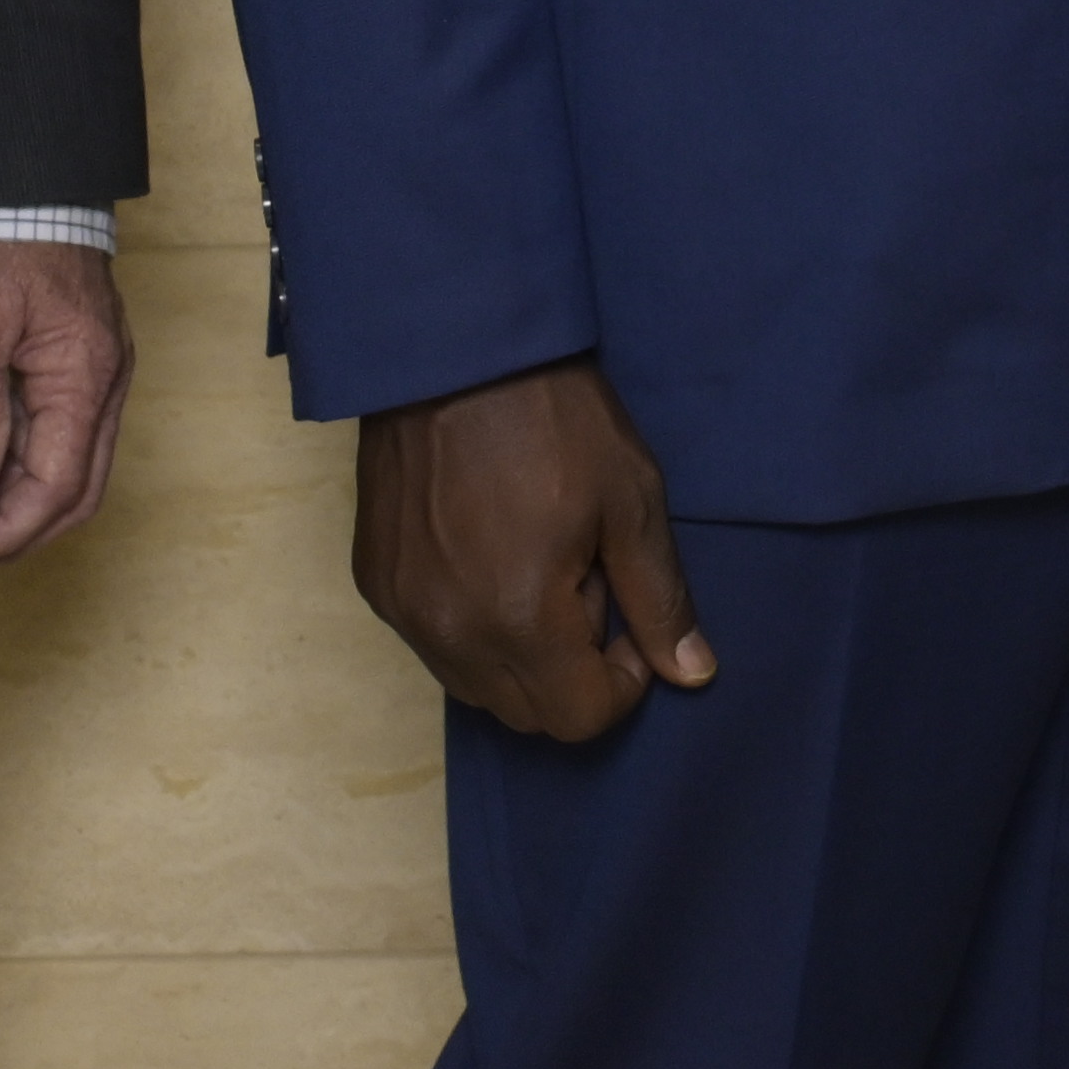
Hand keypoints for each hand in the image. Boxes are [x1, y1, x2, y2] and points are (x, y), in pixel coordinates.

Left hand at [0, 238, 131, 565]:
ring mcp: (98, 376)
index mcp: (85, 376)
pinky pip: (63, 438)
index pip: (56, 487)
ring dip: (21, 505)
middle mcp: (104, 384)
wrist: (31, 185)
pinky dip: (24, 469)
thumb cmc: (6, 240)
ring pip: (73, 471)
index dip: (4, 532)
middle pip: (77, 492)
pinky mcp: (82, 366)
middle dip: (19, 533)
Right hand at [352, 355, 716, 740]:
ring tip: (540, 568)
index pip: (579, 718)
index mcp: (521, 622)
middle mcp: (451, 636)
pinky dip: (472, 628)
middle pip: (526, 714)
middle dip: (572, 671)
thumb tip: (692, 674)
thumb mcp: (630, 500)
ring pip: (475, 687)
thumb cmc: (554, 418)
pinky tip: (490, 558)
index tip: (629, 616)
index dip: (623, 682)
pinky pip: (433, 644)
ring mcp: (404, 613)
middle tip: (587, 582)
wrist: (451, 350)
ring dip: (521, 657)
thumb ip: (660, 599)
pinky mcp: (375, 584)